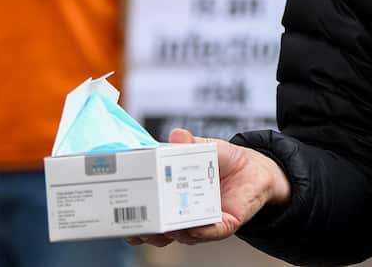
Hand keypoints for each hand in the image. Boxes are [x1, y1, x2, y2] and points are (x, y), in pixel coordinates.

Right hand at [126, 128, 291, 247]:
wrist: (254, 168)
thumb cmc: (221, 160)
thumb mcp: (204, 148)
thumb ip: (190, 144)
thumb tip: (176, 135)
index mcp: (171, 196)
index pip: (146, 212)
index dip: (130, 216)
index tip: (116, 214)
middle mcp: (183, 214)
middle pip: (158, 232)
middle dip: (145, 232)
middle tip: (136, 227)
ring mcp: (202, 222)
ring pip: (182, 235)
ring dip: (171, 232)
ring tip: (165, 226)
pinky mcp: (223, 225)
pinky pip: (210, 233)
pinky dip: (201, 231)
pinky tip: (194, 226)